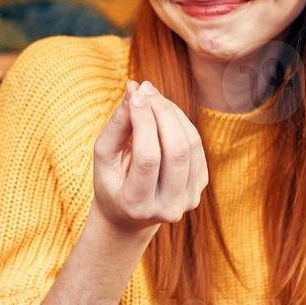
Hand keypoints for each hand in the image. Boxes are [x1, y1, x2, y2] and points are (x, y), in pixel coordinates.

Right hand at [90, 80, 208, 234]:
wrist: (129, 215)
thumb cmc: (112, 182)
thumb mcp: (105, 157)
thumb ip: (117, 125)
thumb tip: (134, 90)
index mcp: (138, 203)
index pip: (148, 157)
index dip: (144, 121)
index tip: (134, 94)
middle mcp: (169, 206)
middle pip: (176, 150)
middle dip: (162, 112)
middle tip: (146, 89)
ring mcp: (189, 198)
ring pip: (191, 144)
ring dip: (173, 113)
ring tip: (153, 97)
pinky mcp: (200, 185)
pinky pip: (196, 146)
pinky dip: (181, 122)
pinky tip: (164, 112)